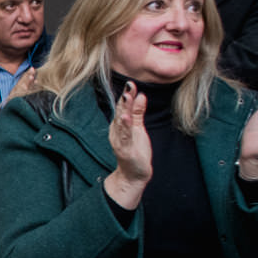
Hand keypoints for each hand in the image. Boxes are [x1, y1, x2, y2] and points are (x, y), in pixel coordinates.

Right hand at [104, 81, 151, 208]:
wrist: (133, 174)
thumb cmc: (136, 151)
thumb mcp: (138, 128)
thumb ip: (138, 112)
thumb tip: (140, 95)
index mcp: (119, 125)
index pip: (123, 107)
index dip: (127, 95)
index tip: (131, 83)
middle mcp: (117, 131)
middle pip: (121, 112)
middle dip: (125, 99)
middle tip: (129, 85)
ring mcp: (119, 140)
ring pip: (122, 122)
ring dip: (123, 109)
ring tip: (127, 97)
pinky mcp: (125, 149)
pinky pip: (125, 136)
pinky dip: (125, 126)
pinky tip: (125, 117)